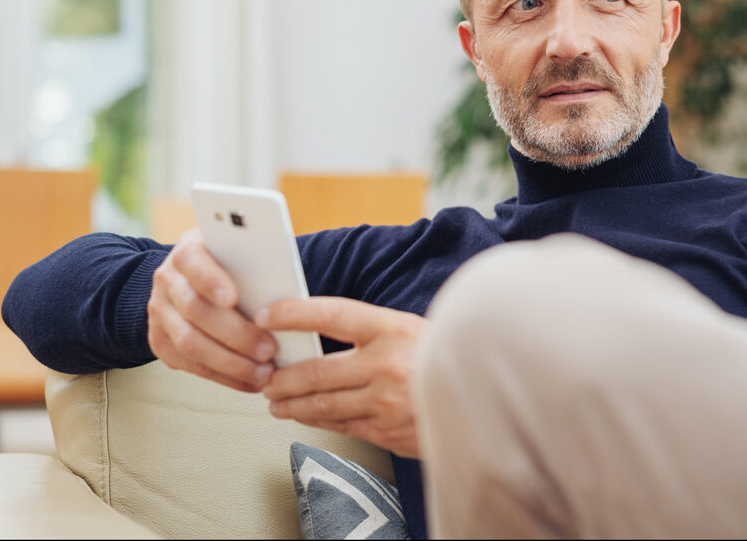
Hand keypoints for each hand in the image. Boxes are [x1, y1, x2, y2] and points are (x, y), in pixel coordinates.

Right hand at [147, 228, 277, 391]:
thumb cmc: (229, 264)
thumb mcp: (239, 251)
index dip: (210, 280)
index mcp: (188, 251)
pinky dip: (223, 377)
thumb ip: (254, 263)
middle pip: (195, 310)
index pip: (193, 261)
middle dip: (235, 334)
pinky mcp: (160, 342)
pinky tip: (250, 382)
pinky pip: (190, 365)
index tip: (233, 298)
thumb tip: (287, 291)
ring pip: (190, 343)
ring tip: (263, 373)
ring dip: (230, 363)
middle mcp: (167, 280)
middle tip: (268, 350)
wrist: (190, 278)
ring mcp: (160, 312)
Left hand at [257, 297, 425, 457]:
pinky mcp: (387, 432)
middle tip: (264, 376)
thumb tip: (314, 333)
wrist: (481, 397)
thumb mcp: (408, 329)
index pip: (333, 316)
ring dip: (291, 404)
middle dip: (282, 377)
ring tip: (275, 400)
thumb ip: (368, 331)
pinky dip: (315, 420)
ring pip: (322, 405)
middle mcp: (387, 365)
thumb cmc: (438, 358)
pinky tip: (304, 415)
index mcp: (394, 329)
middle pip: (317, 372)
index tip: (268, 315)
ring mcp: (386, 403)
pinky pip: (340, 426)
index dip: (295, 314)